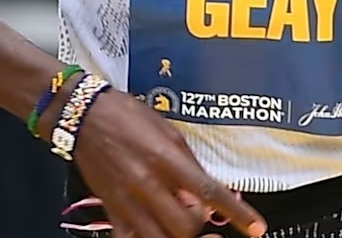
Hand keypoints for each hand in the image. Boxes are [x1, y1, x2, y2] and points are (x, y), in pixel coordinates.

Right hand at [70, 90, 265, 237]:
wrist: (84, 115)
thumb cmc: (128, 116)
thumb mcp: (168, 131)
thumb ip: (188, 163)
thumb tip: (207, 191)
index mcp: (166, 160)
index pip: (210, 193)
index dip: (238, 214)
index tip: (257, 229)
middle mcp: (148, 184)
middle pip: (186, 226)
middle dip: (201, 226)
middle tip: (202, 215)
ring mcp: (127, 201)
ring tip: (185, 228)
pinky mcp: (111, 209)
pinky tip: (155, 234)